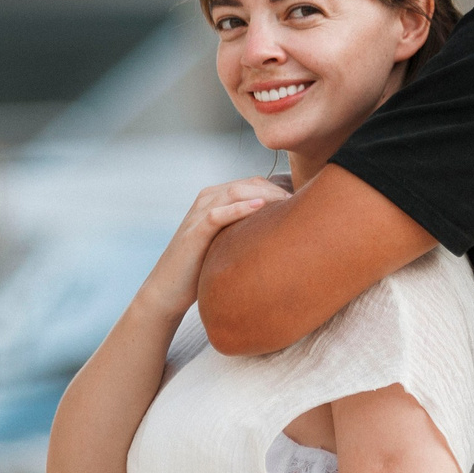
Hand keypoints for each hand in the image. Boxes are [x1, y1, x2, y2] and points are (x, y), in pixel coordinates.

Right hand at [133, 178, 289, 322]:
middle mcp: (207, 200)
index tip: (305, 200)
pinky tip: (260, 208)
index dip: (281, 187)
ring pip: (235, 192)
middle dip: (277, 189)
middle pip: (249, 183)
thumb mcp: (228, 242)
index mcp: (217, 198)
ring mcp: (198, 214)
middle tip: (303, 201)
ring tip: (289, 202)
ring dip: (265, 195)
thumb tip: (284, 233)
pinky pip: (217, 214)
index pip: (255, 183)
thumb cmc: (203, 267)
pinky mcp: (194, 232)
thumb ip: (247, 230)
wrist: (168, 289)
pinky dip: (239, 208)